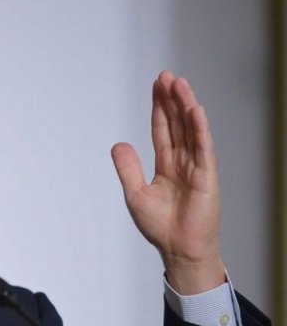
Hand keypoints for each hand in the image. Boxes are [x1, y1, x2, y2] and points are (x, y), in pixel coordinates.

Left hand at [111, 71, 224, 294]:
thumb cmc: (161, 226)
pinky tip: (195, 111)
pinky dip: (200, 130)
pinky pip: (203, 149)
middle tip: (166, 76)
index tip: (157, 86)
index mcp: (166, 164)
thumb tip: (118, 144)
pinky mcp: (207, 177)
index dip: (159, 107)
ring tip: (180, 85)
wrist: (178, 249)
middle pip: (177, 123)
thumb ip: (128, 168)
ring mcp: (196, 167)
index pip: (162, 129)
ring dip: (186, 107)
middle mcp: (183, 161)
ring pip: (191, 130)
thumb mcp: (136, 193)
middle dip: (172, 99)